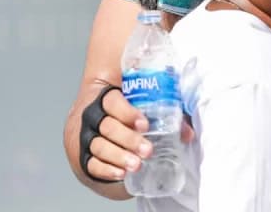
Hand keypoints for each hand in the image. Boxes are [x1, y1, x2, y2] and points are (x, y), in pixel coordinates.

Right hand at [79, 84, 195, 182]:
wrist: (97, 117)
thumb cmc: (123, 110)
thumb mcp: (140, 103)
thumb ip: (164, 112)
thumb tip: (187, 133)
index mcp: (106, 98)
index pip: (113, 102)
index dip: (128, 113)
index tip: (145, 125)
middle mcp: (93, 116)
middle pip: (108, 127)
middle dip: (129, 139)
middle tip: (148, 150)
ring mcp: (85, 136)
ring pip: (99, 146)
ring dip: (119, 156)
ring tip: (137, 165)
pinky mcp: (83, 156)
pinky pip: (92, 164)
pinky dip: (106, 169)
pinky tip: (121, 173)